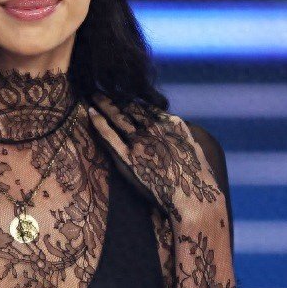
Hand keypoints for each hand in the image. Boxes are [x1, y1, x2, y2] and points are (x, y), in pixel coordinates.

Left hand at [89, 92, 220, 222]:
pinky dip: (99, 122)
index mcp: (171, 124)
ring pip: (118, 116)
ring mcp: (139, 143)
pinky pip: (109, 135)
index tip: (123, 94)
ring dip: (105, 104)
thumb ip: (180, 133)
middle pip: (131, 107)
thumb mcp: (193, 147)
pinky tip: (90, 112)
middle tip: (102, 89)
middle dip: (116, 98)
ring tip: (94, 95)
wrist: (192, 198)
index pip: (147, 106)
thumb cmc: (195, 178)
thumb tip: (174, 125)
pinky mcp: (127, 158)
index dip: (133, 99)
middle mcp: (154, 128)